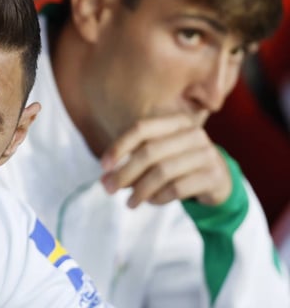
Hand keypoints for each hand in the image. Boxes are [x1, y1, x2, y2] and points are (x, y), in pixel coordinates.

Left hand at [100, 114, 231, 207]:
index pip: (141, 128)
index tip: (103, 166)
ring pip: (162, 172)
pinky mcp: (214, 176)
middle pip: (150, 152)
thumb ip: (133, 162)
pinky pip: (177, 188)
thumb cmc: (179, 164)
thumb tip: (107, 178)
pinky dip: (159, 197)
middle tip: (109, 189)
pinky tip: (151, 201)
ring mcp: (206, 154)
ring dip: (140, 190)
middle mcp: (193, 134)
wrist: (220, 179)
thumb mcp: (159, 155)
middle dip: (125, 173)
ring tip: (129, 203)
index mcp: (176, 122)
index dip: (119, 146)